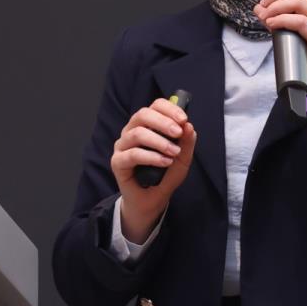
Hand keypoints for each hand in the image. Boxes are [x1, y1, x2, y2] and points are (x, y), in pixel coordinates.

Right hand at [109, 96, 195, 242]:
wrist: (153, 199)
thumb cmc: (165, 174)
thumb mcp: (182, 158)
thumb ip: (186, 142)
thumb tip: (189, 126)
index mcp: (147, 125)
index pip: (155, 106)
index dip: (169, 109)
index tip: (183, 119)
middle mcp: (132, 131)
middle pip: (143, 115)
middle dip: (163, 122)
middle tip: (178, 132)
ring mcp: (122, 146)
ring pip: (137, 134)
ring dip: (159, 141)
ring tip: (173, 152)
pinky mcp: (117, 162)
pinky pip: (132, 154)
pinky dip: (151, 157)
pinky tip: (164, 162)